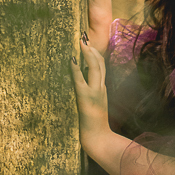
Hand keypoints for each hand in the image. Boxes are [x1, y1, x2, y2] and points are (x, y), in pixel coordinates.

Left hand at [70, 35, 110, 156]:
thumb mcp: (97, 104)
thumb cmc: (96, 123)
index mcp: (103, 88)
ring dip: (87, 54)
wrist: (99, 138)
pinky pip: (80, 81)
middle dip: (92, 49)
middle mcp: (100, 87)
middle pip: (99, 63)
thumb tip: (85, 79)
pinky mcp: (86, 99)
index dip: (95, 52)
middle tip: (84, 36)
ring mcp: (94, 92)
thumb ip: (94, 91)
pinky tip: (72, 60)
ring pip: (94, 68)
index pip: (101, 65)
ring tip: (81, 42)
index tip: (88, 42)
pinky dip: (76, 70)